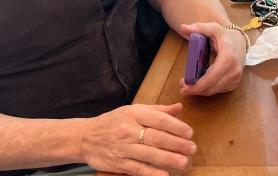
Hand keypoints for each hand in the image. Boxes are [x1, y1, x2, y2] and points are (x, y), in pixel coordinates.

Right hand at [80, 102, 194, 175]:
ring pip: (149, 154)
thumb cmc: (113, 122)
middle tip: (192, 149)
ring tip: (184, 162)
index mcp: (134, 114)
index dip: (177, 126)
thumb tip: (179, 108)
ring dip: (168, 159)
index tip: (190, 133)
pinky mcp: (118, 164)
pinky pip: (137, 169)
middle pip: (157, 137)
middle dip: (177, 144)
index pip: (159, 119)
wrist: (85, 138)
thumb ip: (157, 110)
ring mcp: (123, 148)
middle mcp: (129, 130)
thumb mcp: (133, 110)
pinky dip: (151, 173)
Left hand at [178, 22, 246, 95]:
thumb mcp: (212, 28)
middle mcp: (234, 70)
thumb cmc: (224, 35)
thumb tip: (183, 27)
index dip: (197, 85)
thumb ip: (198, 27)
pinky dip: (209, 90)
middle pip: (212, 87)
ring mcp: (236, 78)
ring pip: (215, 91)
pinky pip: (219, 90)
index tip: (184, 86)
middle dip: (196, 90)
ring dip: (201, 91)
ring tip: (190, 85)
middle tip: (183, 87)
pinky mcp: (235, 83)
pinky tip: (202, 85)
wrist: (240, 41)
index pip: (212, 77)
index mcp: (228, 57)